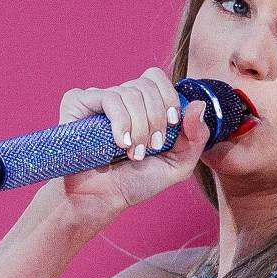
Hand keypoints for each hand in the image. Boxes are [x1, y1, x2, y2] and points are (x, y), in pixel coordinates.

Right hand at [50, 66, 210, 217]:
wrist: (101, 199)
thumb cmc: (136, 182)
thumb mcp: (178, 164)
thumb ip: (196, 137)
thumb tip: (199, 104)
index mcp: (141, 105)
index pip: (156, 78)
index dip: (169, 97)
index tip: (172, 125)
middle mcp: (119, 98)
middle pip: (147, 85)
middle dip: (156, 118)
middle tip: (152, 147)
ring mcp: (97, 99)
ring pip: (130, 92)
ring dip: (139, 127)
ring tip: (134, 153)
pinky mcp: (77, 103)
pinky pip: (108, 97)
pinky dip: (121, 122)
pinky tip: (120, 143)